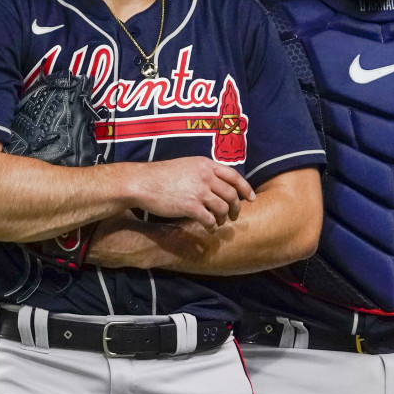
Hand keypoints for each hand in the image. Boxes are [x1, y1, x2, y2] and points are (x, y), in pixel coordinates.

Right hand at [128, 157, 254, 230]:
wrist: (142, 183)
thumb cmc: (161, 176)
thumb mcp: (186, 166)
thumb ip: (202, 172)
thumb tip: (216, 183)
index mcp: (205, 164)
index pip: (234, 176)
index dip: (246, 188)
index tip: (251, 198)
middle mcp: (205, 176)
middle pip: (231, 194)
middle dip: (236, 207)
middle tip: (234, 215)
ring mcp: (199, 191)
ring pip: (223, 208)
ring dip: (224, 218)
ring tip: (219, 222)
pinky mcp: (190, 206)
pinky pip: (209, 219)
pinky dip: (212, 226)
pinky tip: (209, 228)